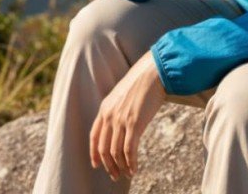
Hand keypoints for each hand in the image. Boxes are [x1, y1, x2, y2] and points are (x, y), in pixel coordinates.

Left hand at [90, 50, 166, 180]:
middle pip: (104, 148)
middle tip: (115, 175)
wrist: (153, 72)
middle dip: (109, 165)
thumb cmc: (142, 83)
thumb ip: (117, 109)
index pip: (94, 137)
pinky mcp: (134, 124)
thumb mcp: (122, 96)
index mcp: (104, 108)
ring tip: (127, 174)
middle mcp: (109, 116)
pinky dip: (131, 163)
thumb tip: (120, 125)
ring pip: (116, 152)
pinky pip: (129, 150)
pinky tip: (134, 169)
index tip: (97, 165)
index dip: (94, 153)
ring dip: (121, 167)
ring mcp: (121, 120)